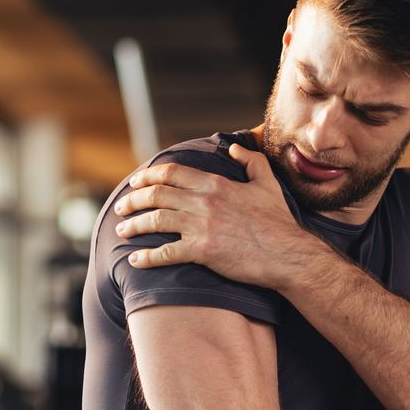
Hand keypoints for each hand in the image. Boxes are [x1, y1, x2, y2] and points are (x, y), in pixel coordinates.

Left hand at [113, 144, 314, 288]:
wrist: (287, 254)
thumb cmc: (278, 222)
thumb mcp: (267, 184)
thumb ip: (250, 161)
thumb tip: (234, 148)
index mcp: (216, 184)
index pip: (172, 173)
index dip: (148, 175)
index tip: (135, 181)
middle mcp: (204, 202)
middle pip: (156, 195)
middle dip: (132, 199)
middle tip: (121, 207)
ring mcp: (202, 227)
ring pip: (155, 221)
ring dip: (133, 225)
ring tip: (121, 230)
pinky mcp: (203, 252)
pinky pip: (165, 253)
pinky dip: (146, 257)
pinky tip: (135, 261)